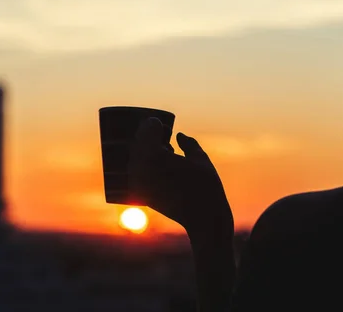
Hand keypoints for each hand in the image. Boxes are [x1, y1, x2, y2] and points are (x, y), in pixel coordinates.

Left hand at [128, 117, 233, 239]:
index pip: (148, 130)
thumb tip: (178, 135)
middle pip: (138, 143)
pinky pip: (137, 173)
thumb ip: (188, 144)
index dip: (153, 124)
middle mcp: (141, 169)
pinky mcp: (141, 195)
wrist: (204, 219)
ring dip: (145, 151)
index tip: (159, 122)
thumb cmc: (206, 186)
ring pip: (136, 159)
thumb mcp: (200, 159)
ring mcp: (139, 183)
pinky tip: (159, 165)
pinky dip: (145, 166)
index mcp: (154, 155)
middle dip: (147, 136)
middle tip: (157, 131)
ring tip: (160, 148)